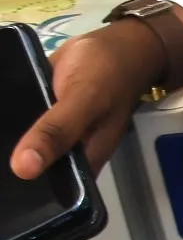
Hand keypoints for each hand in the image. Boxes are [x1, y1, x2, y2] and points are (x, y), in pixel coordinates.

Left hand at [8, 22, 165, 179]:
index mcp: (82, 162)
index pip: (48, 192)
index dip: (22, 196)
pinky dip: (3, 122)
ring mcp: (49, 134)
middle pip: (30, 169)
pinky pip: (16, 124)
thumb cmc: (107, 73)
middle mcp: (65, 153)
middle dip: (4, 168)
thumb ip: (56, 132)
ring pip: (18, 147)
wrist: (114, 42)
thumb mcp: (84, 100)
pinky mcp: (37, 115)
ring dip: (1, 144)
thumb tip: (22, 169)